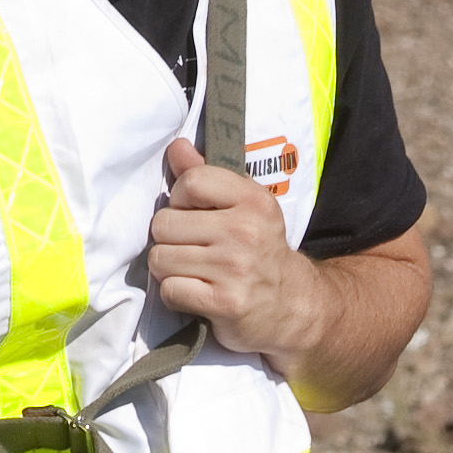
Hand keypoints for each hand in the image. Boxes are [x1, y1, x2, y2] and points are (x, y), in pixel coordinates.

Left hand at [146, 146, 325, 357]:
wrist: (293, 305)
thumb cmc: (260, 250)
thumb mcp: (244, 207)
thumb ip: (207, 175)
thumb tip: (177, 147)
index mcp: (252, 200)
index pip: (191, 182)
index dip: (180, 200)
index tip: (194, 214)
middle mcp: (245, 231)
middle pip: (163, 224)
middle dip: (170, 239)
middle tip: (193, 249)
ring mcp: (234, 268)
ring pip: (160, 259)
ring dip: (170, 269)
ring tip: (194, 272)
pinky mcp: (224, 302)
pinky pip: (170, 290)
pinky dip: (176, 295)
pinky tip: (197, 294)